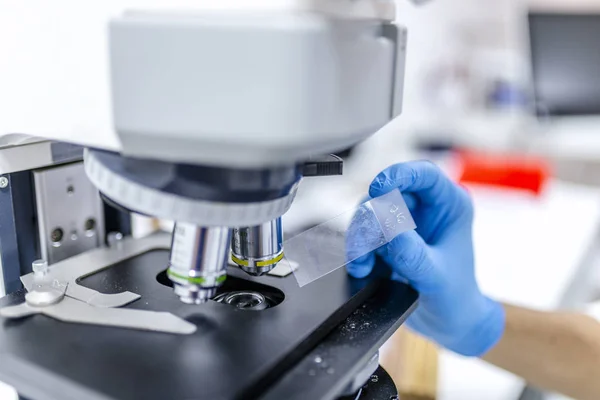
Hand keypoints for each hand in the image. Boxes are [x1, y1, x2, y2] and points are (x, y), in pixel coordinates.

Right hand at [347, 161, 504, 356]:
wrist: (448, 323)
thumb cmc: (456, 297)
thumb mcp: (437, 277)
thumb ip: (414, 255)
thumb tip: (389, 229)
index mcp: (449, 206)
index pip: (423, 175)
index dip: (399, 175)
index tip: (379, 188)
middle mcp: (424, 209)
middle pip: (387, 195)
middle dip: (371, 219)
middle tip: (365, 244)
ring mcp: (403, 224)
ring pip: (369, 214)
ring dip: (361, 239)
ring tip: (363, 264)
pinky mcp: (386, 240)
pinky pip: (363, 235)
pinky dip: (358, 251)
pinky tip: (362, 269)